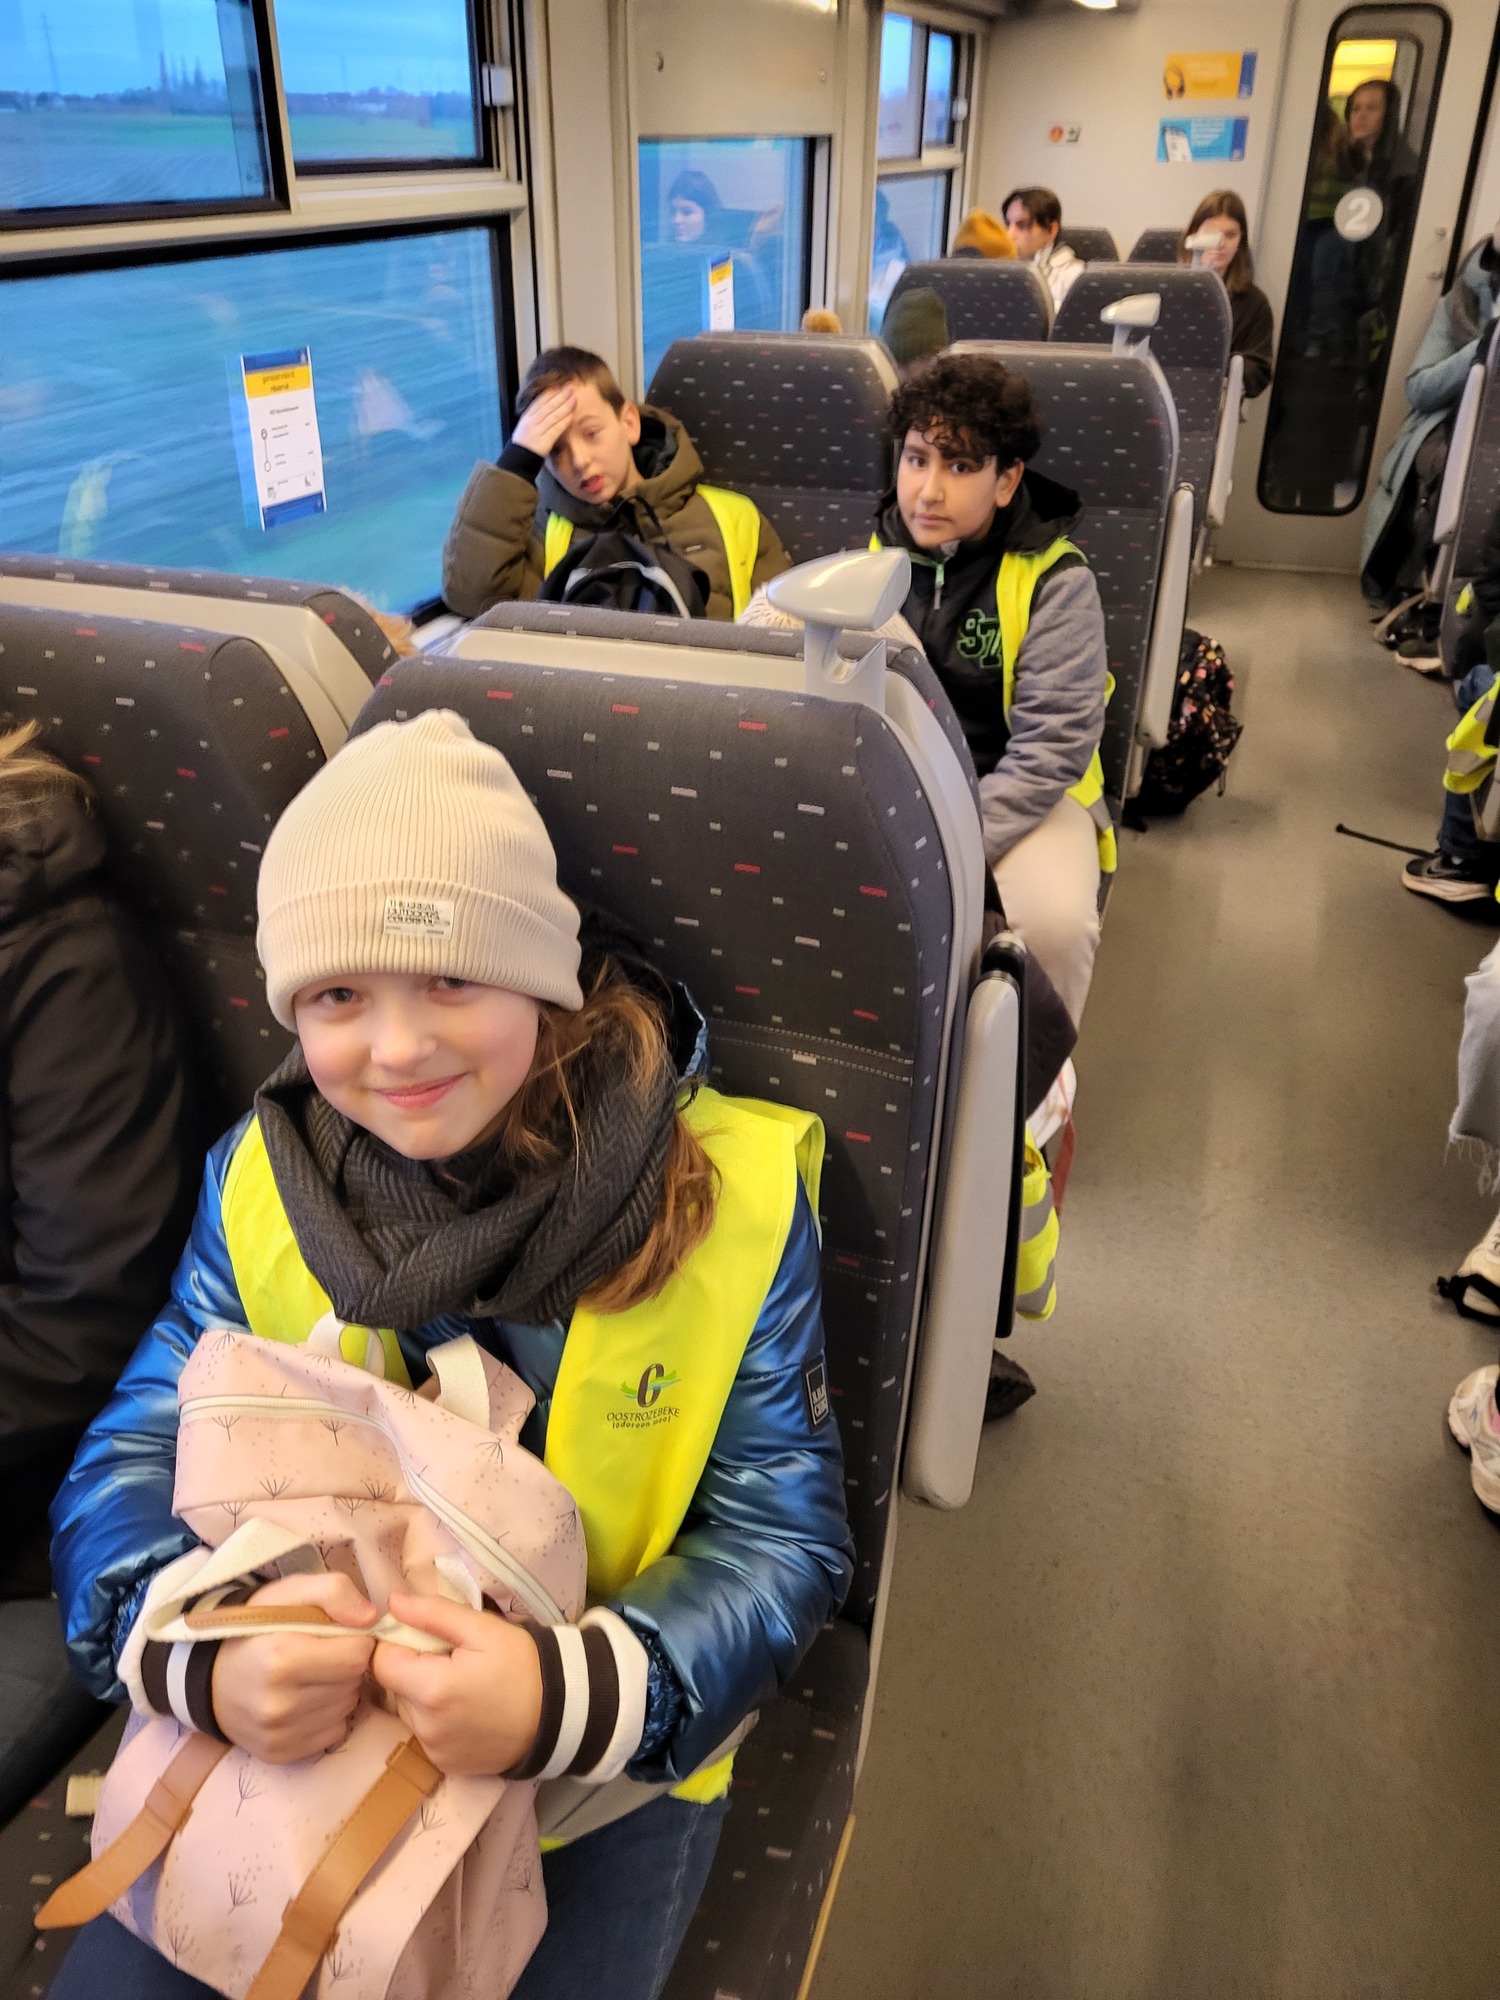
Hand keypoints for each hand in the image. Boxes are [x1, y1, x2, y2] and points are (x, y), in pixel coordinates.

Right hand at [211, 1571, 377, 1763]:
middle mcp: (279, 1703)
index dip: (356, 1640)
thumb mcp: (290, 1593)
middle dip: (347, 1665)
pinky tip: (306, 1700)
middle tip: (322, 1654)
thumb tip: (371, 1618)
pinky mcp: (279, 1753)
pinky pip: (332, 1733)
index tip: (340, 1634)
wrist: (211, 1676)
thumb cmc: (257, 1628)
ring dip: (339, 1690)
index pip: (357, 1655)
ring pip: (346, 1708)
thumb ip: (334, 1592)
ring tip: (312, 1676)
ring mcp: (278, 1733)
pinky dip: (328, 1715)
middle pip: (353, 1683)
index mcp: (282, 1657)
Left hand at [371, 1591, 542, 1776]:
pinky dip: (436, 1720)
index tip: (425, 1638)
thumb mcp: (483, 1629)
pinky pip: (425, 1734)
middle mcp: (424, 1726)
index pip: (381, 1662)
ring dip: (423, 1695)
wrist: (558, 1716)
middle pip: (394, 1688)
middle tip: (451, 1659)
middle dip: (413, 1669)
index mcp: (430, 1690)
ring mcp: (434, 1750)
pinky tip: (466, 1710)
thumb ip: (433, 1614)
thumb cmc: (522, 1665)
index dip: (397, 1644)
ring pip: (409, 1712)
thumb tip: (392, 1602)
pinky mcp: (445, 1764)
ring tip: (461, 1685)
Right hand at [511, 385, 576, 458]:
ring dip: (565, 405)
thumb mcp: (526, 426)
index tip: (560, 385)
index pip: (540, 400)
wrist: (518, 460)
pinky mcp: (544, 441)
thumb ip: (535, 416)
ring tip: (574, 397)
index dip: (551, 392)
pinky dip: (564, 421)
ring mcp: (538, 431)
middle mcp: (531, 422)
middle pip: (548, 405)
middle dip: (560, 395)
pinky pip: (556, 429)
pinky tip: (571, 414)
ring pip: (553, 415)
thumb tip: (548, 404)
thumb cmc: (524, 443)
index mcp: (527, 416)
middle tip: (570, 386)